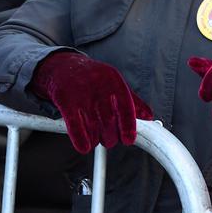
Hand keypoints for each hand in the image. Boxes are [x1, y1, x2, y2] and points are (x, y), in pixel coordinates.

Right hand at [30, 52, 152, 153]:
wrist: (63, 68)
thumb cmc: (93, 77)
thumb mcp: (114, 83)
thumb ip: (132, 100)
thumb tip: (148, 116)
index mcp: (113, 81)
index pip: (126, 108)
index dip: (128, 127)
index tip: (128, 139)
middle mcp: (98, 87)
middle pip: (109, 123)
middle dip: (110, 136)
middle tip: (108, 137)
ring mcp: (81, 94)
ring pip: (94, 129)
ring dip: (95, 139)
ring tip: (94, 135)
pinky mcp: (66, 102)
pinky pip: (76, 128)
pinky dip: (82, 141)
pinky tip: (84, 145)